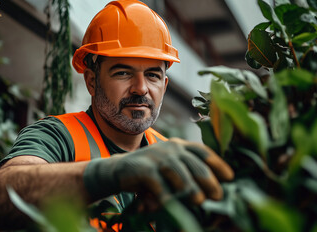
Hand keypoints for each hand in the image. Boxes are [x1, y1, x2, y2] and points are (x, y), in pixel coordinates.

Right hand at [83, 138, 233, 204]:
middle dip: (208, 180)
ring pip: (177, 172)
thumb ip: (189, 173)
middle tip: (217, 195)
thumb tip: (214, 190)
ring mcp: (156, 156)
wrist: (120, 170)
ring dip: (189, 187)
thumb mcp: (172, 168)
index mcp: (180, 146)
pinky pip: (158, 184)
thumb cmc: (152, 172)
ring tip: (198, 200)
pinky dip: (165, 196)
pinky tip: (172, 205)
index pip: (203, 152)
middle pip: (194, 163)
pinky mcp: (142, 168)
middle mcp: (170, 148)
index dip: (218, 164)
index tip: (230, 177)